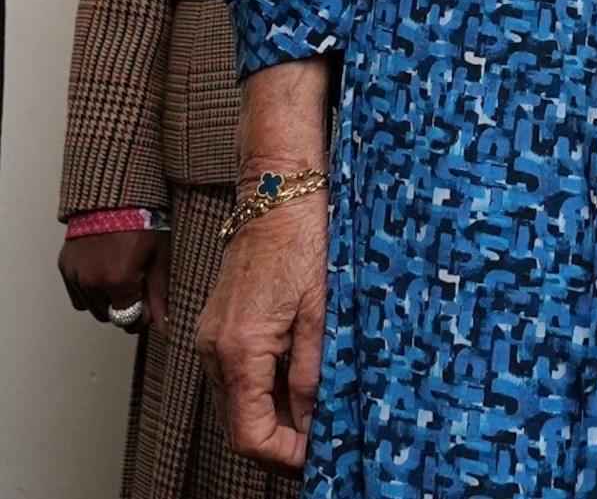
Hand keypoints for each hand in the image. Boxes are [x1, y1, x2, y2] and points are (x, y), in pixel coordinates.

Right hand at [58, 227, 164, 329]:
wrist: (115, 196)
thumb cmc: (143, 222)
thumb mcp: (159, 257)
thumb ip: (159, 295)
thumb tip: (163, 325)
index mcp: (118, 282)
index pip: (129, 319)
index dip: (142, 316)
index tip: (150, 307)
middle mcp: (92, 283)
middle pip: (110, 315)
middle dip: (126, 308)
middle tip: (139, 286)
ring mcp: (75, 276)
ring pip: (92, 307)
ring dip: (108, 301)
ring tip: (123, 276)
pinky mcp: (65, 268)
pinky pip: (78, 294)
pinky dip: (90, 292)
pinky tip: (105, 274)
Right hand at [196, 193, 325, 467]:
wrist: (277, 198)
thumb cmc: (303, 242)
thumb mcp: (321, 312)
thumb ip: (314, 372)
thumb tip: (316, 420)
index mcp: (240, 350)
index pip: (250, 433)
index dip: (284, 456)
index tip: (317, 459)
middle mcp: (215, 351)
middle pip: (239, 425)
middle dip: (280, 444)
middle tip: (322, 446)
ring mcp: (211, 341)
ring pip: (237, 404)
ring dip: (273, 419)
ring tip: (318, 418)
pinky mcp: (218, 330)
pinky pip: (237, 378)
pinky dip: (264, 393)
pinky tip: (298, 388)